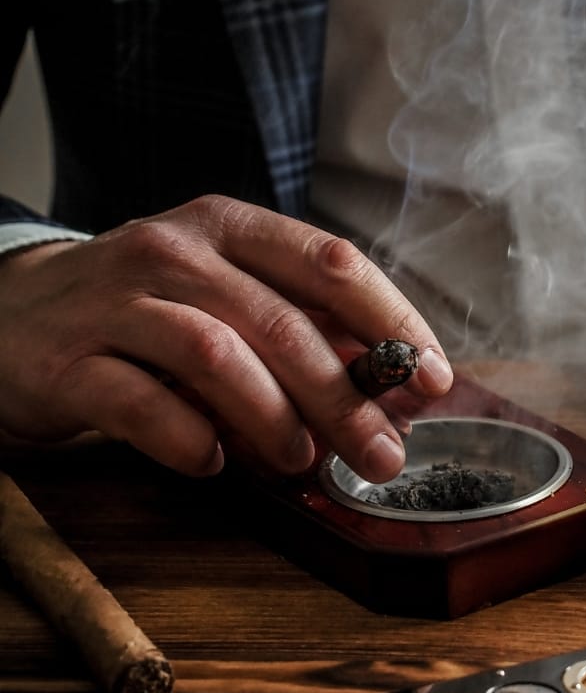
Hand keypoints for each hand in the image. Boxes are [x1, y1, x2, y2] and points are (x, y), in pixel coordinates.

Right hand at [0, 195, 452, 481]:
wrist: (11, 314)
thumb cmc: (148, 312)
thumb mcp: (229, 298)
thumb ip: (306, 331)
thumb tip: (397, 388)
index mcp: (231, 228)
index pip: (332, 263)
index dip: (394, 323)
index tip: (436, 379)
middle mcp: (175, 251)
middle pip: (282, 322)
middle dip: (346, 398)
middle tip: (383, 455)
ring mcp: (116, 302)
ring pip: (216, 355)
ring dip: (274, 419)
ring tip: (301, 462)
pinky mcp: (68, 361)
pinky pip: (139, 404)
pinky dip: (189, 441)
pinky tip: (213, 463)